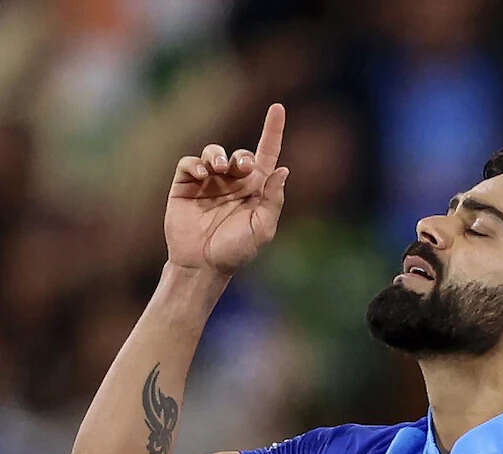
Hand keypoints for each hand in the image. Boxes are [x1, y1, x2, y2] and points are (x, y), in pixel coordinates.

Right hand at [165, 104, 288, 274]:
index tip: (278, 107)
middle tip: (239, 170)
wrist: (202, 264)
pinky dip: (196, 163)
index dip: (273, 130)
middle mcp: (234, 182)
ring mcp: (209, 182)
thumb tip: (283, 170)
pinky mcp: (186, 184)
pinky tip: (201, 174)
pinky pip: (190, 162)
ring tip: (217, 169)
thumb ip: (273, 200)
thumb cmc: (235, 250)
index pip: (267, 153)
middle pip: (241, 154)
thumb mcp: (262, 228)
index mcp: (256, 189)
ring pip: (215, 152)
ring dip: (218, 155)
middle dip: (241, 157)